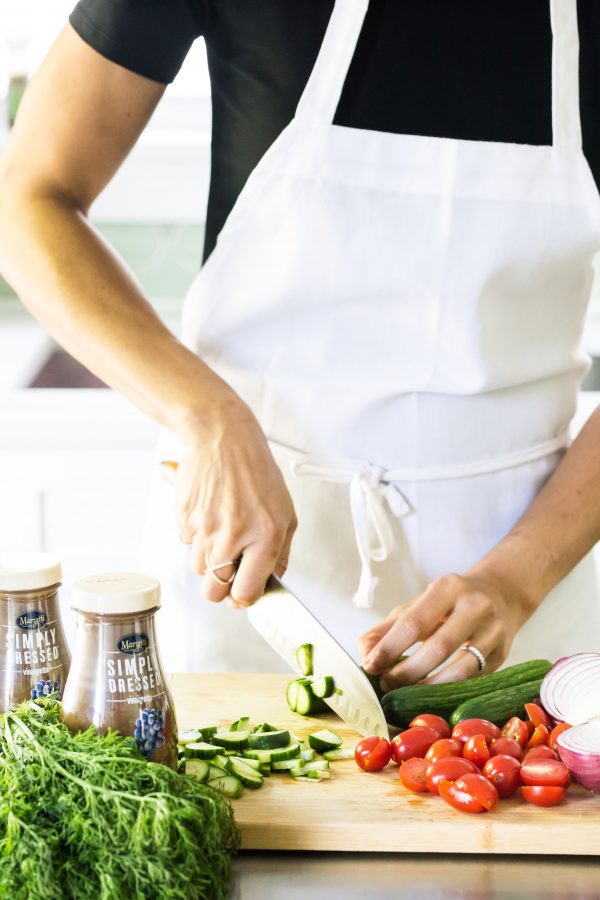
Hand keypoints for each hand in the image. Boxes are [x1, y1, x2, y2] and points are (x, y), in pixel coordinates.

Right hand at [162, 398, 296, 607]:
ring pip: (198, 567)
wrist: (222, 438)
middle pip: (213, 591)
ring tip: (223, 528)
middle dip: (220, 588)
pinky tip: (210, 511)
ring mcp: (205, 528)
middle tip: (229, 571)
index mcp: (265, 535)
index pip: (246, 591)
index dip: (242, 599)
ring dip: (209, 557)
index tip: (242, 595)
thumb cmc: (256, 472)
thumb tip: (272, 582)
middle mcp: (233, 535)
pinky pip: (187, 542)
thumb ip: (280, 554)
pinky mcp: (184, 518)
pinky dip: (196, 534)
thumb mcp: (285, 512)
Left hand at [358, 572, 521, 690]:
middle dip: (407, 672)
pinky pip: (475, 679)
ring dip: (430, 687)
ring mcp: (494, 629)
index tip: (371, 666)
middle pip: (437, 648)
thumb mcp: (415, 607)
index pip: (412, 623)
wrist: (500, 595)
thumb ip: (385, 630)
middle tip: (388, 683)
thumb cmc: (447, 605)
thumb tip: (364, 656)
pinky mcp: (504, 653)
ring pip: (461, 669)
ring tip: (408, 692)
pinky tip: (433, 693)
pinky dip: (450, 690)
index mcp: (447, 588)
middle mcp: (475, 605)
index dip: (388, 649)